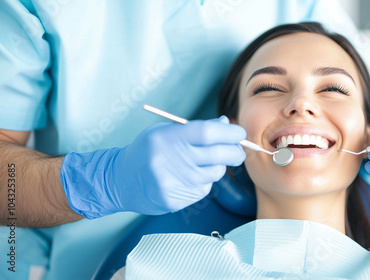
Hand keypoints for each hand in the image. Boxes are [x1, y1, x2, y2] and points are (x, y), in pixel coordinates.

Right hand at [60, 116, 245, 218]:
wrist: (120, 180)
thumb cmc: (147, 150)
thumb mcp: (166, 131)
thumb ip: (196, 128)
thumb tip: (225, 124)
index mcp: (168, 138)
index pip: (208, 133)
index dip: (229, 132)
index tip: (239, 132)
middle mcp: (170, 160)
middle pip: (218, 155)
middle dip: (235, 152)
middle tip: (238, 150)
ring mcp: (173, 183)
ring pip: (214, 174)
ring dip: (218, 167)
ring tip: (204, 163)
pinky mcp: (175, 200)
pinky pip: (204, 188)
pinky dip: (203, 181)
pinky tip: (188, 177)